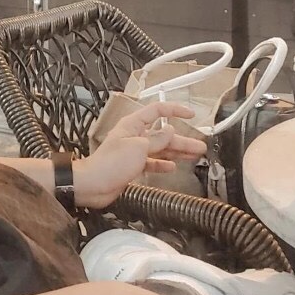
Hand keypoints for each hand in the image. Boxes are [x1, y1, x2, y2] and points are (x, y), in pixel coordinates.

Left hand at [73, 102, 206, 208]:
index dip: (175, 110)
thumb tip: (171, 130)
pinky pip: (152, 162)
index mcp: (134, 124)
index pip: (157, 111)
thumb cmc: (112, 163)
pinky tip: (173, 167)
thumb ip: (157, 140)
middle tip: (200, 146)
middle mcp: (135, 135)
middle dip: (182, 139)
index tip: (191, 114)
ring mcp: (134, 151)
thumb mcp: (139, 148)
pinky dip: (162, 164)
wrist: (93, 185)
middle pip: (163, 134)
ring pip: (160, 149)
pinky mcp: (132, 166)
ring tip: (195, 155)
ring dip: (177, 152)